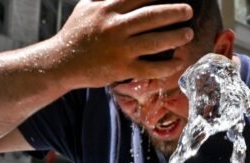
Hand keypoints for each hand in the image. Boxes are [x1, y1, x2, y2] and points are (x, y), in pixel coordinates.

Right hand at [51, 0, 194, 88]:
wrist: (61, 62)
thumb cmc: (76, 32)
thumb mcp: (86, 6)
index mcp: (107, 8)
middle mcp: (114, 26)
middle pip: (152, 16)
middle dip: (174, 12)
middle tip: (188, 11)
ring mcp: (119, 48)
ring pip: (154, 41)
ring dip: (175, 37)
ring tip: (188, 34)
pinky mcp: (121, 68)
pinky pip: (150, 68)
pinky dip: (167, 66)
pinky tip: (179, 62)